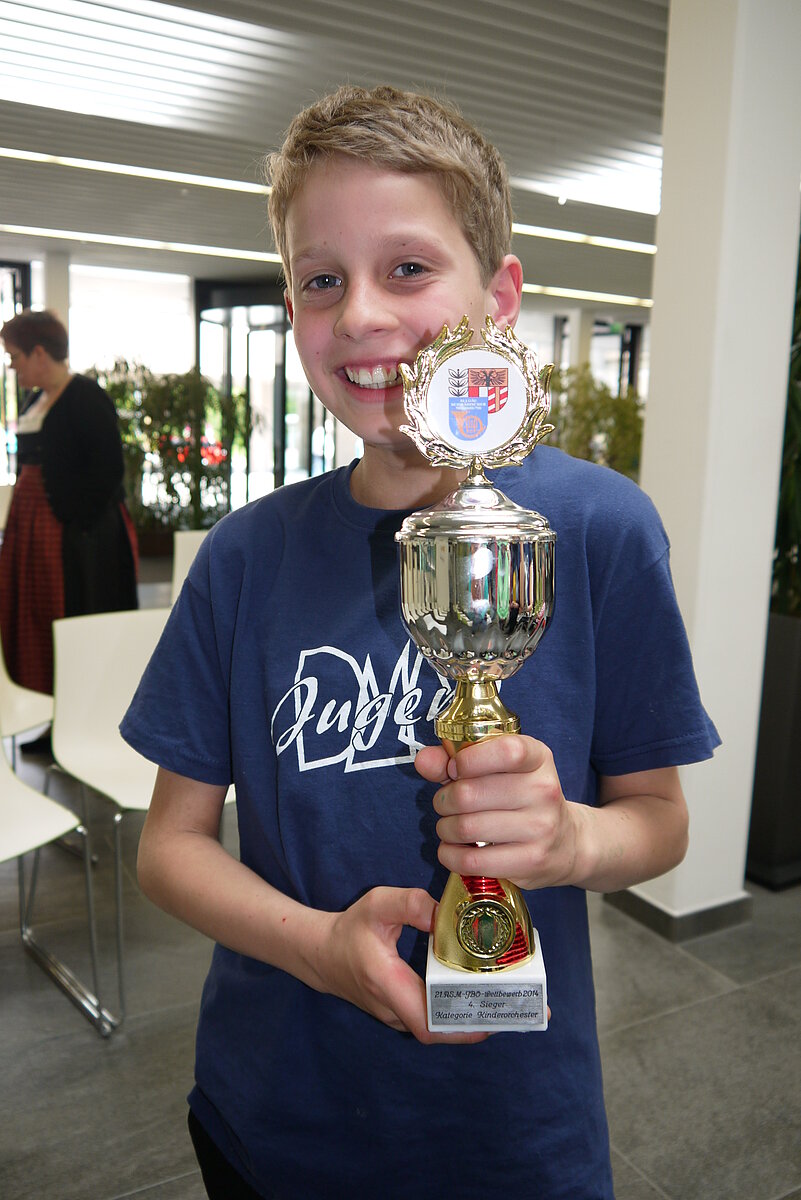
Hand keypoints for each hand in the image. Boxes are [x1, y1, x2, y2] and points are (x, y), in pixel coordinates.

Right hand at [316, 886, 487, 1044]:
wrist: (321, 954)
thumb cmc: (351, 928)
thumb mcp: (377, 903)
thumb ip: (411, 903)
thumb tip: (444, 914)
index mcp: (388, 983)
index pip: (426, 1023)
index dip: (460, 1028)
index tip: (490, 1019)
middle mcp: (392, 1008)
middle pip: (439, 1030)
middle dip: (474, 1023)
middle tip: (508, 1007)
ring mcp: (394, 1015)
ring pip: (434, 1028)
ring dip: (465, 1021)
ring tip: (498, 1003)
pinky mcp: (397, 1013)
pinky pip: (428, 1020)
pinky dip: (451, 1014)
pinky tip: (474, 998)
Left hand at [414, 735, 581, 890]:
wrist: (567, 842)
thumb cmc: (522, 798)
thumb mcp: (500, 769)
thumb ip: (458, 759)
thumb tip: (424, 761)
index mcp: (538, 758)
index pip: (506, 750)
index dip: (468, 759)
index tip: (454, 769)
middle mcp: (545, 790)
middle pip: (470, 793)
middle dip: (444, 799)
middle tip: (446, 803)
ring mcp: (541, 828)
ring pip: (466, 827)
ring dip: (445, 828)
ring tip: (450, 826)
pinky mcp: (530, 861)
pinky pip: (471, 861)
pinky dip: (450, 855)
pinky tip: (453, 849)